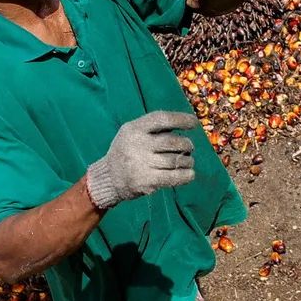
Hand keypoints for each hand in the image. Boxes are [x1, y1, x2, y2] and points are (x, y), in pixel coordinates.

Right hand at [84, 111, 199, 209]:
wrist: (107, 178)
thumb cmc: (127, 151)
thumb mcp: (132, 132)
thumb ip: (153, 128)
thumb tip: (185, 124)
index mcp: (134, 128)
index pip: (162, 119)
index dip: (181, 119)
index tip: (194, 123)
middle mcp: (137, 144)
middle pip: (173, 141)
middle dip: (187, 144)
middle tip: (189, 148)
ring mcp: (141, 164)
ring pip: (176, 160)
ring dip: (187, 161)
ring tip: (187, 161)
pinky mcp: (146, 181)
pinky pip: (173, 177)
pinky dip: (186, 175)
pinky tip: (189, 174)